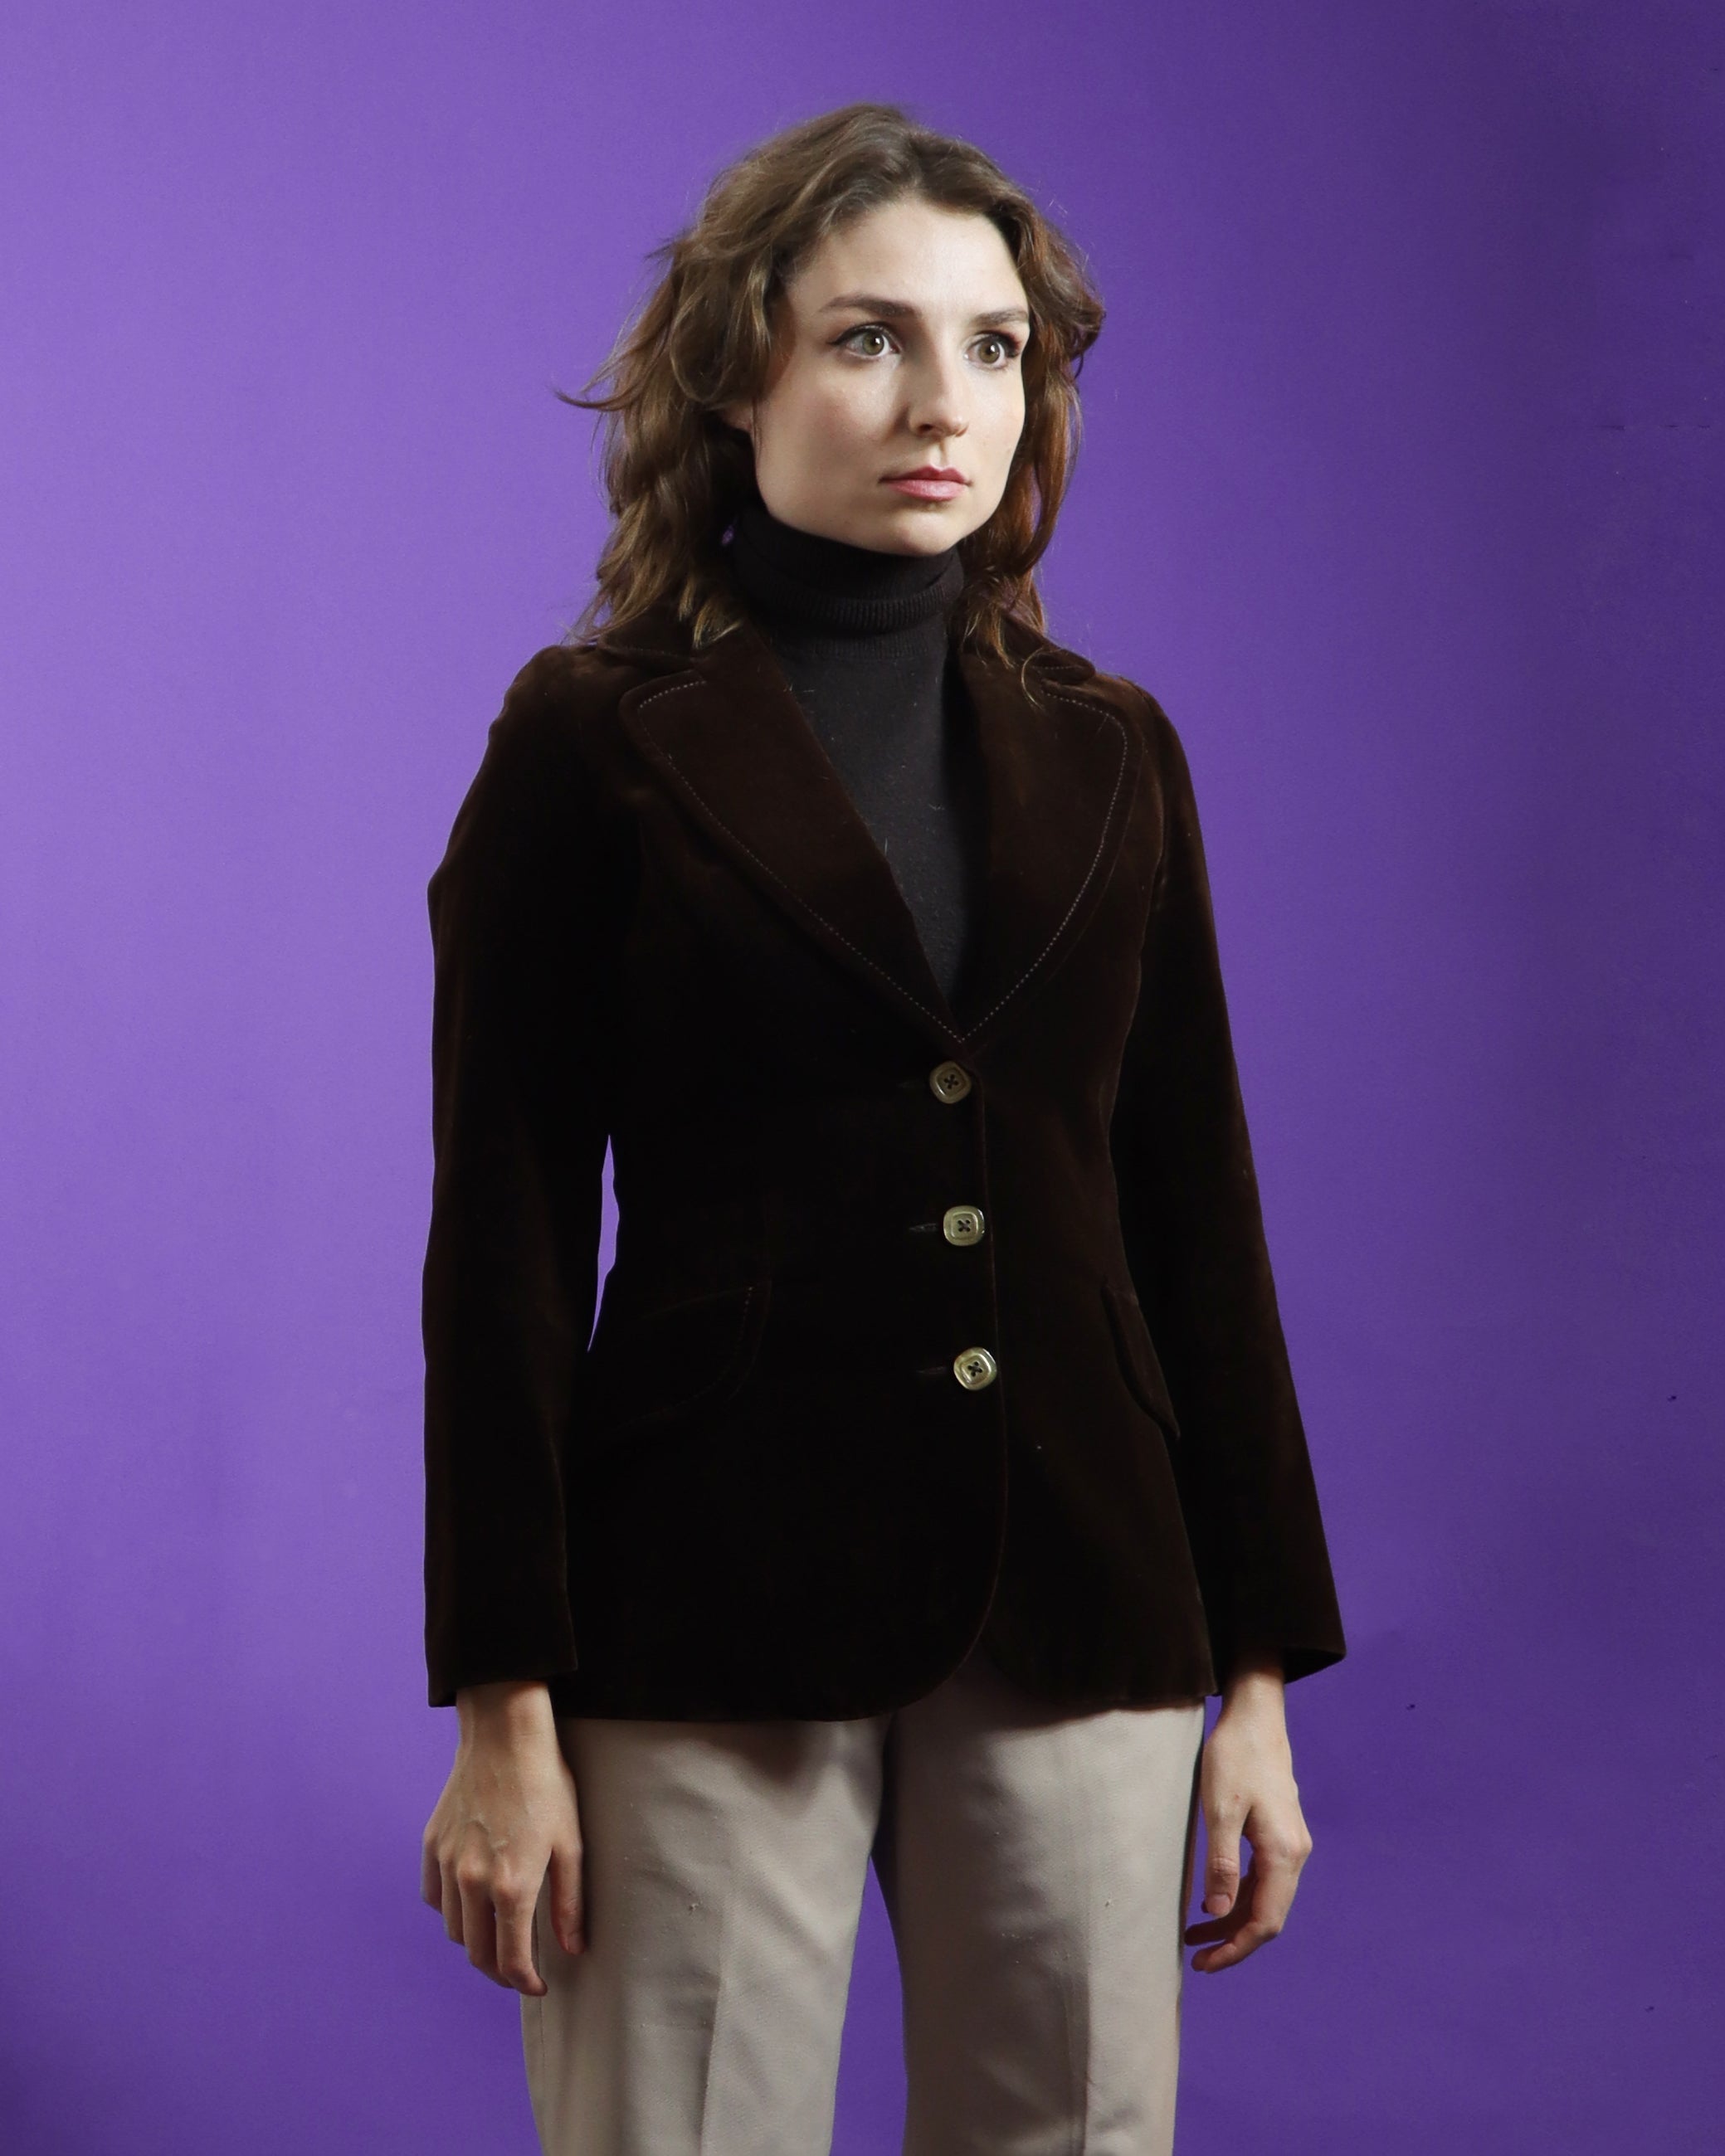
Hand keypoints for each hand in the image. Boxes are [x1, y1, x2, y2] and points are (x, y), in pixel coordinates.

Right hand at [420, 1680, 584, 1993]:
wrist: (505, 1736)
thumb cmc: (546, 1785)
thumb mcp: (570, 1844)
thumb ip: (569, 1903)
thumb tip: (572, 1949)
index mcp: (511, 1887)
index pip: (511, 1961)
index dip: (525, 1983)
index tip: (537, 1987)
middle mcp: (472, 1882)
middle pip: (477, 1953)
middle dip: (499, 1971)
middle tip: (518, 1971)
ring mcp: (447, 1864)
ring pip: (452, 1929)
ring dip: (474, 1943)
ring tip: (497, 1936)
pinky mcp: (432, 1845)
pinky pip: (433, 1897)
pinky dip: (450, 1910)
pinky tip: (470, 1903)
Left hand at [1183, 1661, 1312, 1972]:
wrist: (1256, 1717)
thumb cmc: (1234, 1757)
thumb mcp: (1220, 1809)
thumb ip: (1221, 1863)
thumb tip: (1216, 1912)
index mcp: (1283, 1854)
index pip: (1265, 1922)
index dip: (1235, 1948)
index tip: (1204, 1964)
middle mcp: (1294, 1854)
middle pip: (1268, 1917)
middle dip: (1233, 1941)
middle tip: (1196, 1958)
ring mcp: (1290, 1844)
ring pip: (1265, 1899)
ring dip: (1233, 1920)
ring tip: (1195, 1936)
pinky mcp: (1279, 1834)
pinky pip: (1263, 1879)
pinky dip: (1239, 1896)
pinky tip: (1214, 1900)